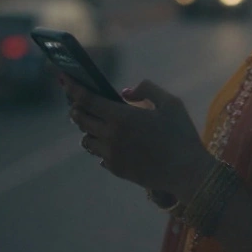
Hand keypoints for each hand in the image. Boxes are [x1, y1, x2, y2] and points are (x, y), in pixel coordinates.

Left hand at [61, 75, 212, 196]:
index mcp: (122, 117)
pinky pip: (99, 155)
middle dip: (76, 108)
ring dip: (87, 129)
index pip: (87, 99)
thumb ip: (147, 89)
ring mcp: (111, 155)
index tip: (64, 79)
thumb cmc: (182, 134)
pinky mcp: (116, 169)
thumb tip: (125, 92)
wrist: (187, 172)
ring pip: (86, 139)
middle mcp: (111, 136)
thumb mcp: (171, 103)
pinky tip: (111, 142)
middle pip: (81, 120)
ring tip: (95, 123)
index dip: (73, 87)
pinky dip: (100, 145)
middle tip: (76, 102)